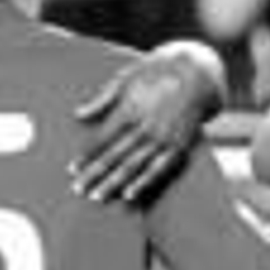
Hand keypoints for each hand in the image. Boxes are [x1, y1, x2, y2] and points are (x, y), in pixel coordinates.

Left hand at [71, 43, 224, 202]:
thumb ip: (102, 99)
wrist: (197, 74)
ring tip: (97, 196)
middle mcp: (143, 127)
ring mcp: (161, 139)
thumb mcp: (126, 78)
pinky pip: (158, 169)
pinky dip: (143, 183)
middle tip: (78, 189)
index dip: (86, 155)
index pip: (101, 138)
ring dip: (113, 183)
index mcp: (128, 109)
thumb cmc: (157, 73)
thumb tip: (79, 114)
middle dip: (94, 174)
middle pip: (113, 156)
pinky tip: (129, 195)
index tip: (72, 169)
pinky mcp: (177, 147)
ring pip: (132, 166)